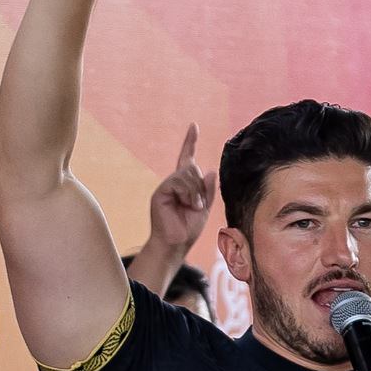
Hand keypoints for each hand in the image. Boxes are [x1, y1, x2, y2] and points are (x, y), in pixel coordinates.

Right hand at [149, 123, 216, 252]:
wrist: (176, 244)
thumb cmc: (188, 229)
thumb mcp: (204, 208)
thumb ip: (208, 191)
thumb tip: (210, 171)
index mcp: (185, 185)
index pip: (187, 158)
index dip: (190, 142)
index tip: (194, 126)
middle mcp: (174, 183)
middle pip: (191, 168)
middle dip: (200, 185)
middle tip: (199, 204)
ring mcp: (166, 187)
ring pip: (186, 174)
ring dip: (195, 191)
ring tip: (194, 206)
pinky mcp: (160, 193)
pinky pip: (178, 182)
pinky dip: (188, 193)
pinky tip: (189, 204)